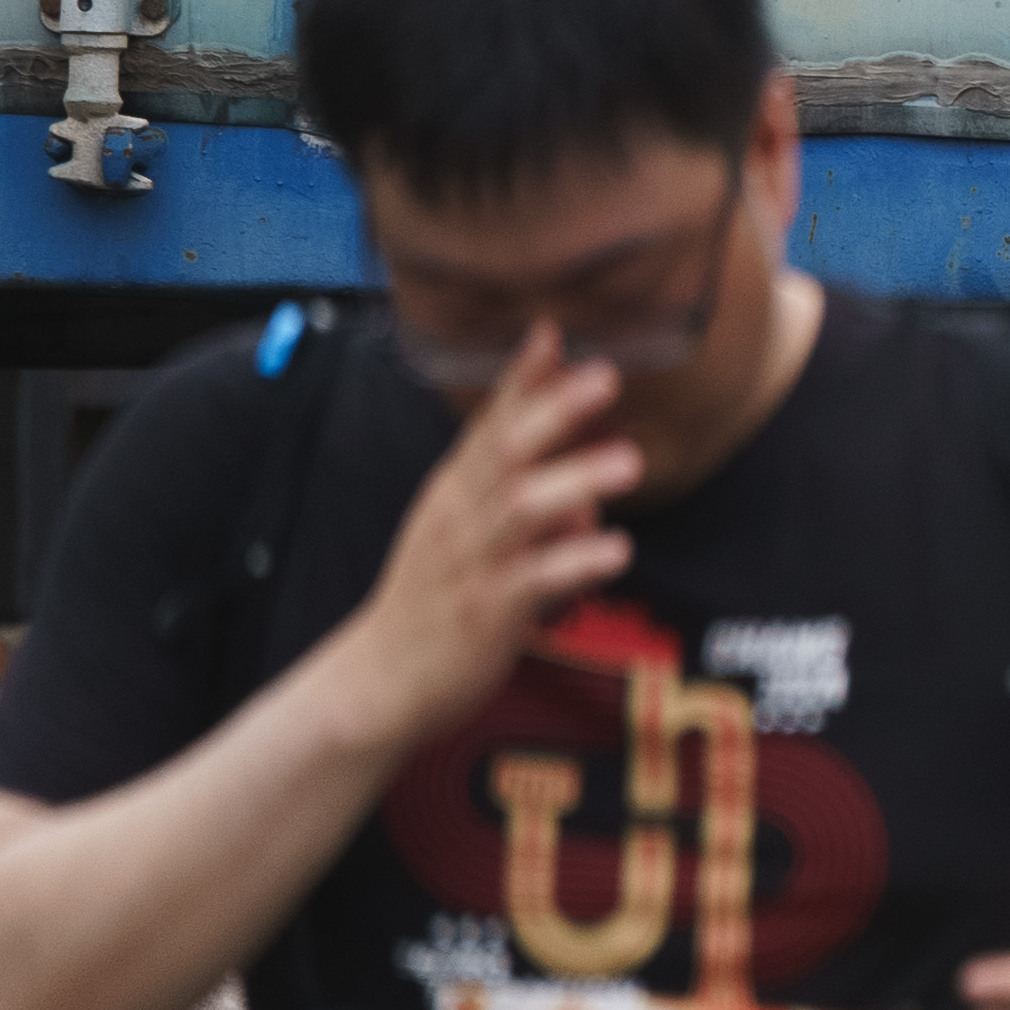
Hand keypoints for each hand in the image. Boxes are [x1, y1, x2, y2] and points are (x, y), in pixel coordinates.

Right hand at [325, 332, 641, 750]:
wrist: (379, 680)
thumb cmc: (436, 597)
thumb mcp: (465, 530)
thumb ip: (518, 492)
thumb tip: (588, 475)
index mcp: (454, 491)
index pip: (489, 422)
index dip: (522, 378)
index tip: (555, 329)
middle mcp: (459, 517)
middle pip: (505, 452)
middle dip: (555, 411)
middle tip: (606, 376)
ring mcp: (471, 563)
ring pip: (521, 510)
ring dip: (577, 481)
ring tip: (631, 463)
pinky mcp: (485, 613)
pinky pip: (534, 582)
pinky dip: (576, 563)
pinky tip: (617, 550)